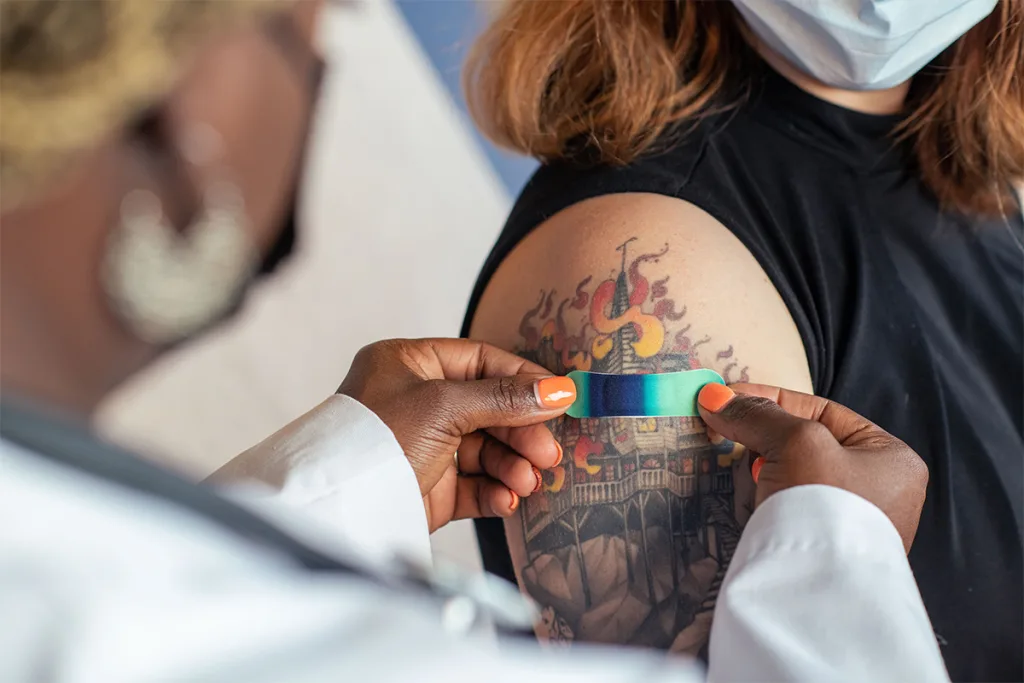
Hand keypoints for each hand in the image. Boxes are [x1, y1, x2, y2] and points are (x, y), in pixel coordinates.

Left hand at [338, 338, 573, 532]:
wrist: (340, 505)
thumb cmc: (378, 439)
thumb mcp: (443, 406)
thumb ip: (504, 398)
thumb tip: (560, 390)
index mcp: (409, 365)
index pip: (480, 362)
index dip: (522, 379)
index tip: (559, 397)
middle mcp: (416, 402)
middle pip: (488, 409)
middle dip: (521, 432)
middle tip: (547, 453)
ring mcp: (423, 446)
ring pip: (484, 451)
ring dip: (511, 466)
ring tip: (527, 481)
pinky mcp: (428, 488)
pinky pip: (473, 486)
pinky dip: (494, 491)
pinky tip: (507, 499)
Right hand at [697, 383, 927, 551]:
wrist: (821, 591)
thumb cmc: (827, 504)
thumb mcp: (795, 442)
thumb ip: (757, 415)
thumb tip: (714, 396)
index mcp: (891, 458)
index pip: (821, 412)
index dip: (770, 400)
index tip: (726, 396)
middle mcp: (880, 490)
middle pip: (806, 443)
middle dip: (761, 435)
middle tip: (722, 428)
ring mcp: (851, 523)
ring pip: (794, 476)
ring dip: (760, 466)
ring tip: (730, 459)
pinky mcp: (822, 549)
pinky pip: (788, 508)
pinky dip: (763, 495)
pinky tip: (746, 494)